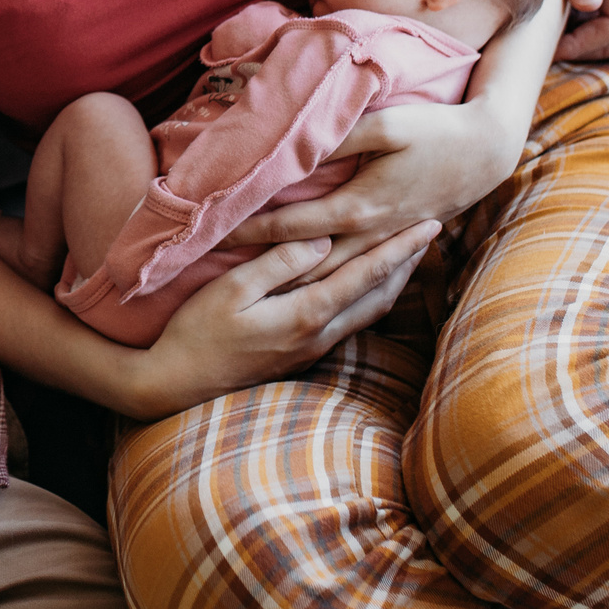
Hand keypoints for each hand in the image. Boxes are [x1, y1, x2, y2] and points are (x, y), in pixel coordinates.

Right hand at [120, 222, 439, 418]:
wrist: (177, 383)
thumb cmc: (197, 332)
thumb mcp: (232, 289)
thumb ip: (279, 263)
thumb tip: (322, 240)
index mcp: (306, 315)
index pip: (366, 274)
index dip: (400, 249)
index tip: (429, 225)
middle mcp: (319, 335)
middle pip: (380, 296)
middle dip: (408, 263)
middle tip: (430, 232)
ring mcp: (312, 349)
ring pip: (369, 312)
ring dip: (393, 281)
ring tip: (408, 255)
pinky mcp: (301, 355)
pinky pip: (351, 321)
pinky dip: (370, 296)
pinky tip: (366, 284)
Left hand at [221, 96, 519, 260]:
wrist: (489, 150)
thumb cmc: (437, 131)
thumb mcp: (386, 124)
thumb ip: (338, 136)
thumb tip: (294, 142)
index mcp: (360, 208)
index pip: (291, 227)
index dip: (251, 230)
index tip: (214, 234)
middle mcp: (370, 235)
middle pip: (307, 265)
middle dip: (265, 270)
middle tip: (219, 274)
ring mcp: (385, 245)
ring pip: (330, 278)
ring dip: (294, 284)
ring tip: (251, 292)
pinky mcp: (396, 243)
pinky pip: (355, 276)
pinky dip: (328, 284)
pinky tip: (306, 289)